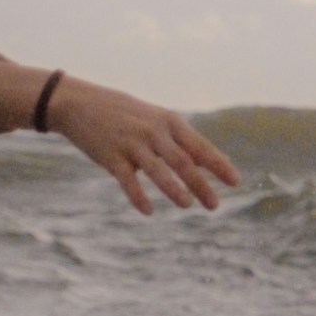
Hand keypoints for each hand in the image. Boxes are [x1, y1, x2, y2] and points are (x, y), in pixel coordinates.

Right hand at [40, 76, 238, 213]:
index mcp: (168, 121)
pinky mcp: (110, 157)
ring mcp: (131, 143)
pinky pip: (127, 180)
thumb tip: (205, 163)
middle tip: (215, 206)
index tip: (235, 182)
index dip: (219, 165)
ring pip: (158, 170)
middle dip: (201, 185)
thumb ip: (178, 140)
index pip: (200, 146)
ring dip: (174, 190)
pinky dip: (138, 197)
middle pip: (183, 161)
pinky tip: (148, 211)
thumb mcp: (154, 119)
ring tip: (187, 205)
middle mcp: (153, 132)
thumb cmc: (124, 114)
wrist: (79, 103)